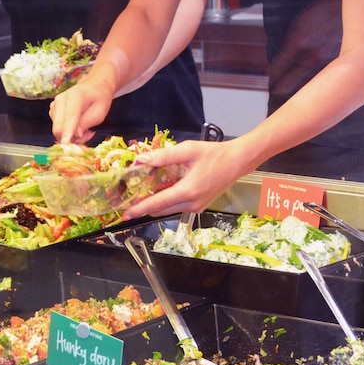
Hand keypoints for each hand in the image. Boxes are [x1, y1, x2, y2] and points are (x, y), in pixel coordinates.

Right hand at [49, 75, 114, 143]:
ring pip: (58, 130)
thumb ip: (86, 123)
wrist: (94, 87)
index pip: (69, 118)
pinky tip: (78, 126)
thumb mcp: (99, 112)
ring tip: (86, 128)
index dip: (67, 133)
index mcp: (75, 96)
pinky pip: (58, 128)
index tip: (66, 144)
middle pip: (58, 127)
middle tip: (88, 135)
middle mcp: (61, 100)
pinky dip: (68, 132)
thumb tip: (75, 136)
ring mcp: (55, 105)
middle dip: (71, 138)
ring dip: (72, 135)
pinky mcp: (53, 111)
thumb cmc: (99, 99)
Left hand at [121, 139, 252, 219]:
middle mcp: (192, 204)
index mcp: (188, 191)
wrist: (239, 161)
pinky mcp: (199, 206)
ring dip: (154, 204)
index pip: (157, 203)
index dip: (139, 209)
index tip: (125, 214)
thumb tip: (140, 160)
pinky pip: (177, 207)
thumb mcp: (187, 150)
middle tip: (127, 201)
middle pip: (160, 209)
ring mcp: (196, 207)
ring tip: (140, 195)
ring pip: (168, 209)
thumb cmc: (215, 154)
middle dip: (143, 206)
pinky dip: (166, 201)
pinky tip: (159, 191)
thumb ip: (163, 156)